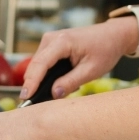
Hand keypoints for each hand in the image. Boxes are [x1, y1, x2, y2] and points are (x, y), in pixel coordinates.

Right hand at [21, 18, 137, 100]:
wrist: (113, 35)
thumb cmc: (105, 49)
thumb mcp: (91, 70)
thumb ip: (71, 82)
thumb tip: (53, 94)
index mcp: (62, 41)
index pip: (40, 64)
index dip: (31, 82)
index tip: (25, 98)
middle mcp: (52, 38)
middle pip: (35, 65)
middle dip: (34, 85)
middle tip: (35, 104)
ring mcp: (50, 40)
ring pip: (38, 65)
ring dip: (42, 80)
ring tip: (56, 92)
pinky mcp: (52, 45)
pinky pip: (43, 63)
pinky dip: (47, 75)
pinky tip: (58, 84)